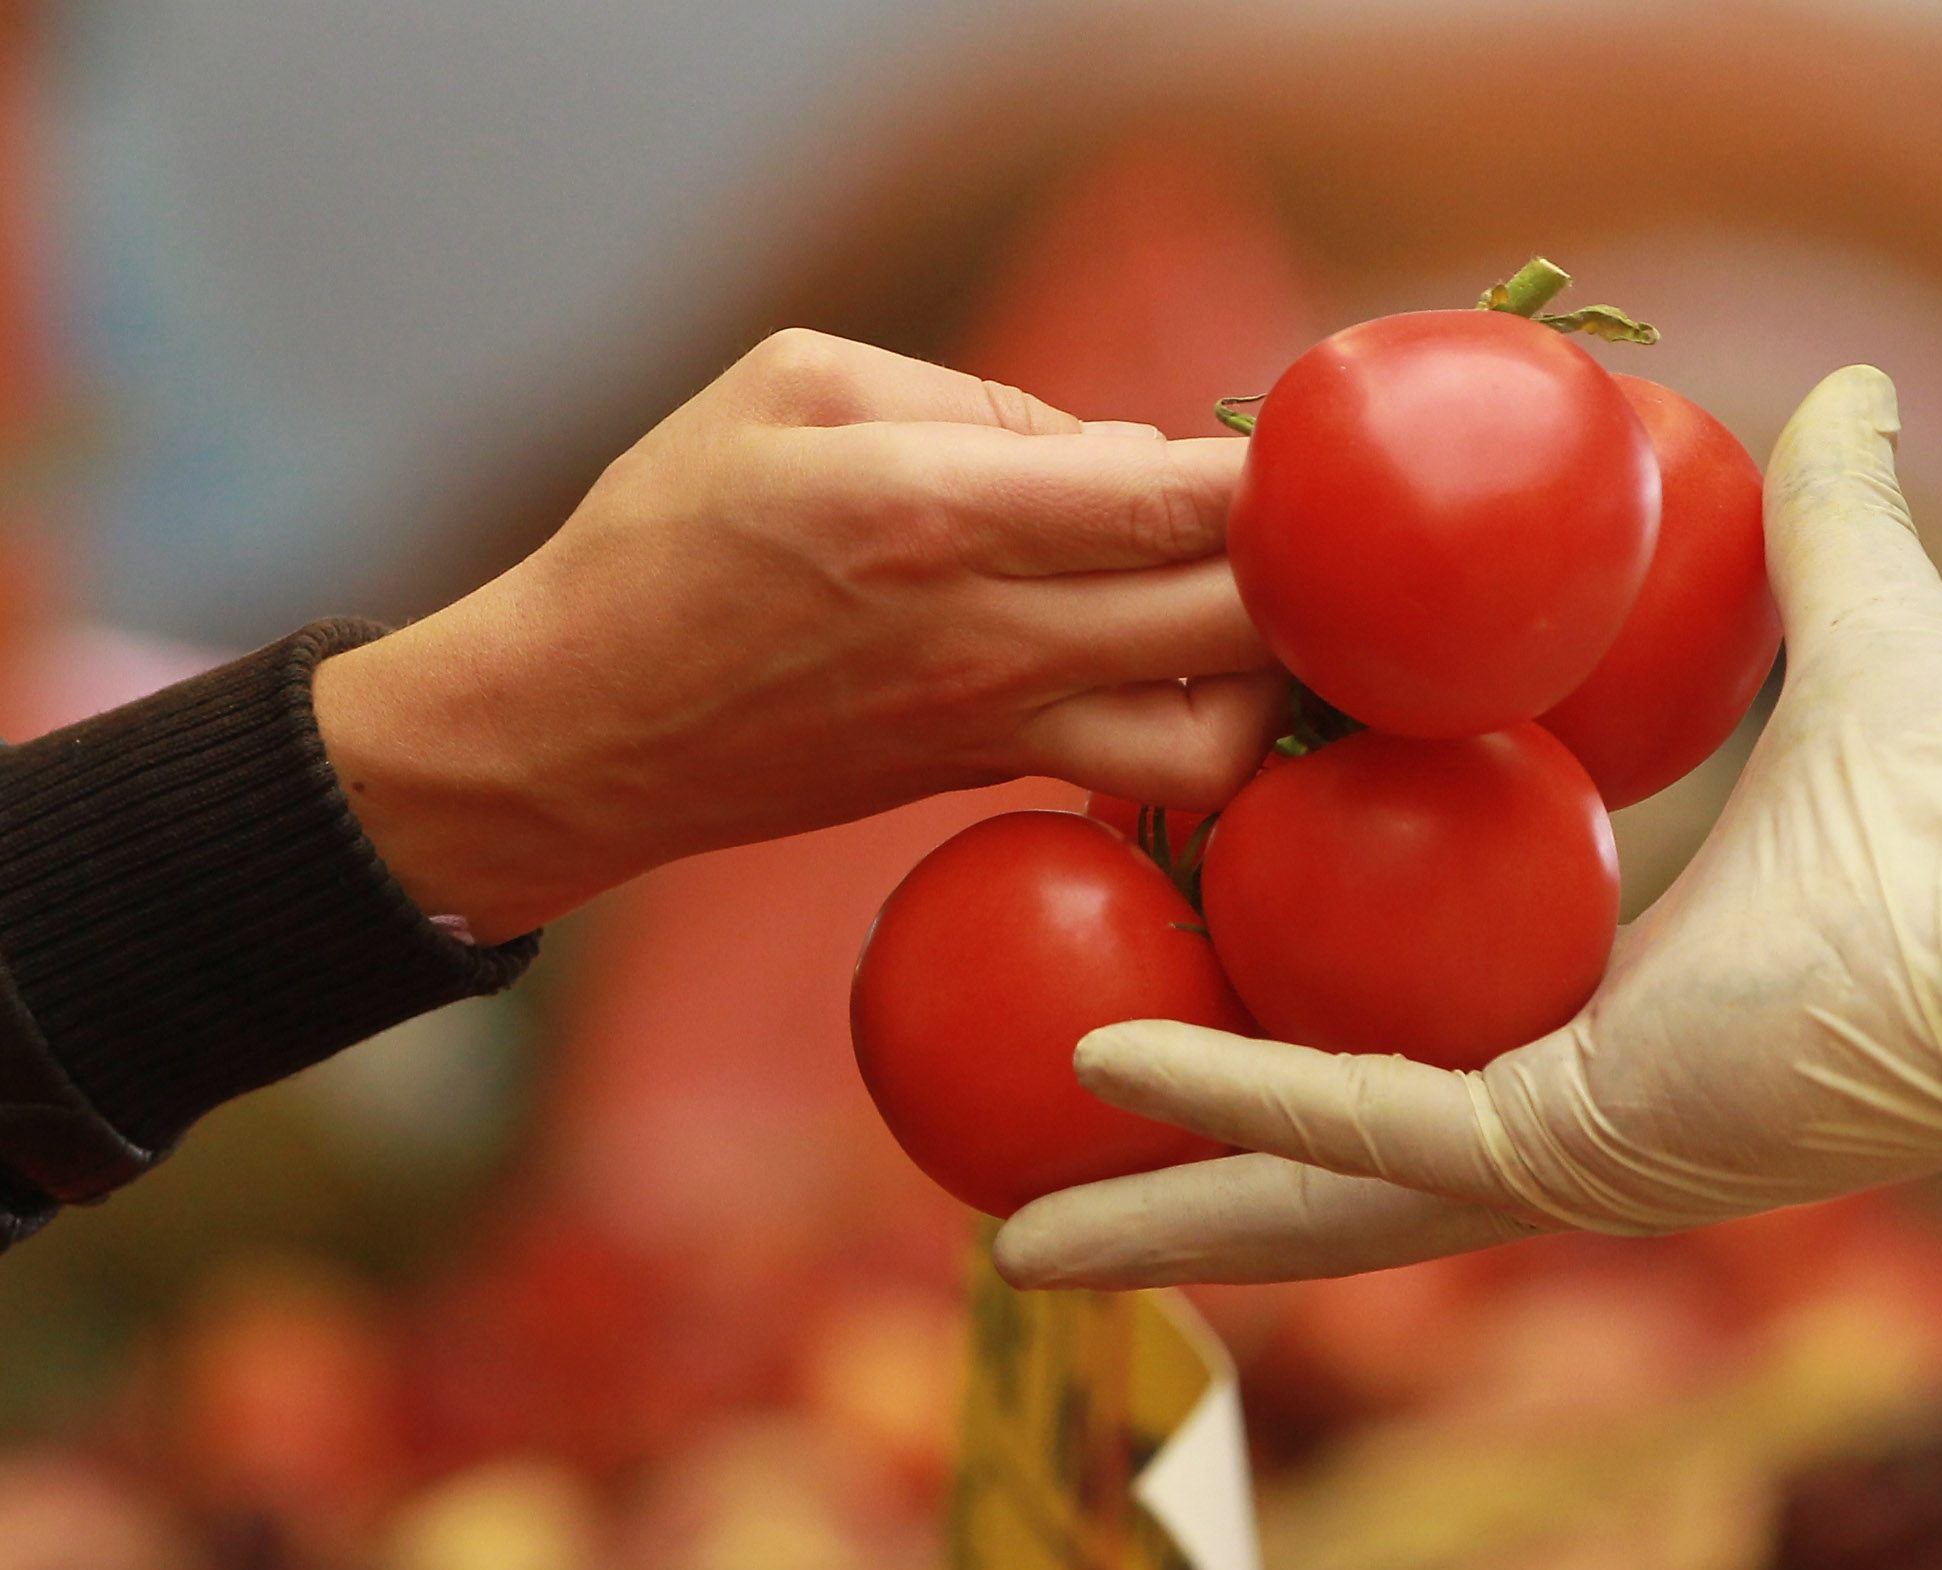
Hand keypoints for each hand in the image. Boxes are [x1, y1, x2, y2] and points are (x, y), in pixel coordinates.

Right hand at [311, 330, 1280, 938]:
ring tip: (1273, 610)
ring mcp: (1004, 727)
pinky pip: (1153, 774)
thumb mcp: (797, 386)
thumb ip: (981, 398)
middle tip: (1324, 528)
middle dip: (1310, 575)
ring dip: (1278, 681)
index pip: (1172, 502)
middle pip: (1234, 626)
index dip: (1274, 478)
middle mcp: (991, 636)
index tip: (1312, 449)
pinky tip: (1208, 664)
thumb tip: (1134, 454)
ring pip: (1221, 742)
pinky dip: (1212, 726)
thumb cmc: (672, 530)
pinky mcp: (998, 776)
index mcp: (940, 513)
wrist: (583, 723)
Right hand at [993, 364, 1941, 1288]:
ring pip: (1318, 1191)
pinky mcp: (1567, 1151)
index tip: (1166, 1007)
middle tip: (1037, 1207)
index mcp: (1608, 1025)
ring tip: (1009, 1231)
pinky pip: (1360, 1124)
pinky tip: (1101, 1072)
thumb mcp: (1849, 639)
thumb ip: (1823, 522)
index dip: (1285, 1049)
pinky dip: (1229, 1100)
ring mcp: (1566, 1156)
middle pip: (1332, 1170)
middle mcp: (1573, 1119)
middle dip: (1185, 1195)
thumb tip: (1847, 387)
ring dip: (1163, 1203)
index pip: (1407, 1052)